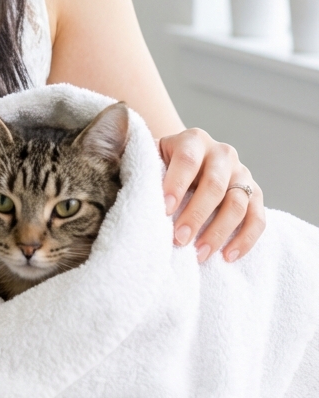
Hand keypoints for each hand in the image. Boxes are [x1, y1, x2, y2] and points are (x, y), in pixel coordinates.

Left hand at [159, 129, 264, 262]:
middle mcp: (222, 153)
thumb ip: (148, 172)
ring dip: (218, 232)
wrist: (189, 161)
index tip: (165, 211)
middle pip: (214, 185)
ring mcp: (242, 173)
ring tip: (199, 253)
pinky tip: (228, 256)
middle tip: (179, 239)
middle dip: (196, 215)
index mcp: (193, 140)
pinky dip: (245, 239)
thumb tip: (141, 200)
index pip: (187, 160)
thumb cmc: (165, 165)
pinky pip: (258, 218)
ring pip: (238, 203)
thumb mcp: (153, 159)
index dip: (176, 185)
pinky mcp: (255, 193)